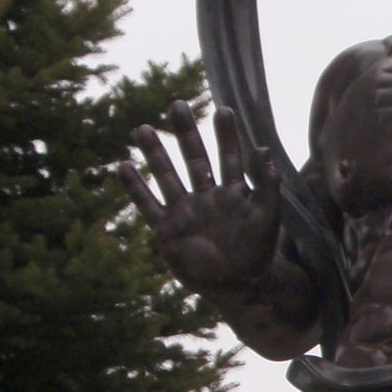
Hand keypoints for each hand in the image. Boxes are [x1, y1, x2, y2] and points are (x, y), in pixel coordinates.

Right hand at [120, 101, 280, 304]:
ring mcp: (185, 212)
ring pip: (166, 176)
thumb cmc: (256, 253)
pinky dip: (135, 187)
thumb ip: (266, 183)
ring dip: (155, 153)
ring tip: (144, 129)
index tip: (224, 110)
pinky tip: (123, 166)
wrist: (238, 286)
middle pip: (194, 158)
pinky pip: (147, 205)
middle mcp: (206, 197)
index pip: (229, 156)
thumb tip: (262, 147)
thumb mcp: (267, 215)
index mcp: (232, 193)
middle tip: (177, 105)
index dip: (226, 135)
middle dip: (186, 133)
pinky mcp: (166, 230)